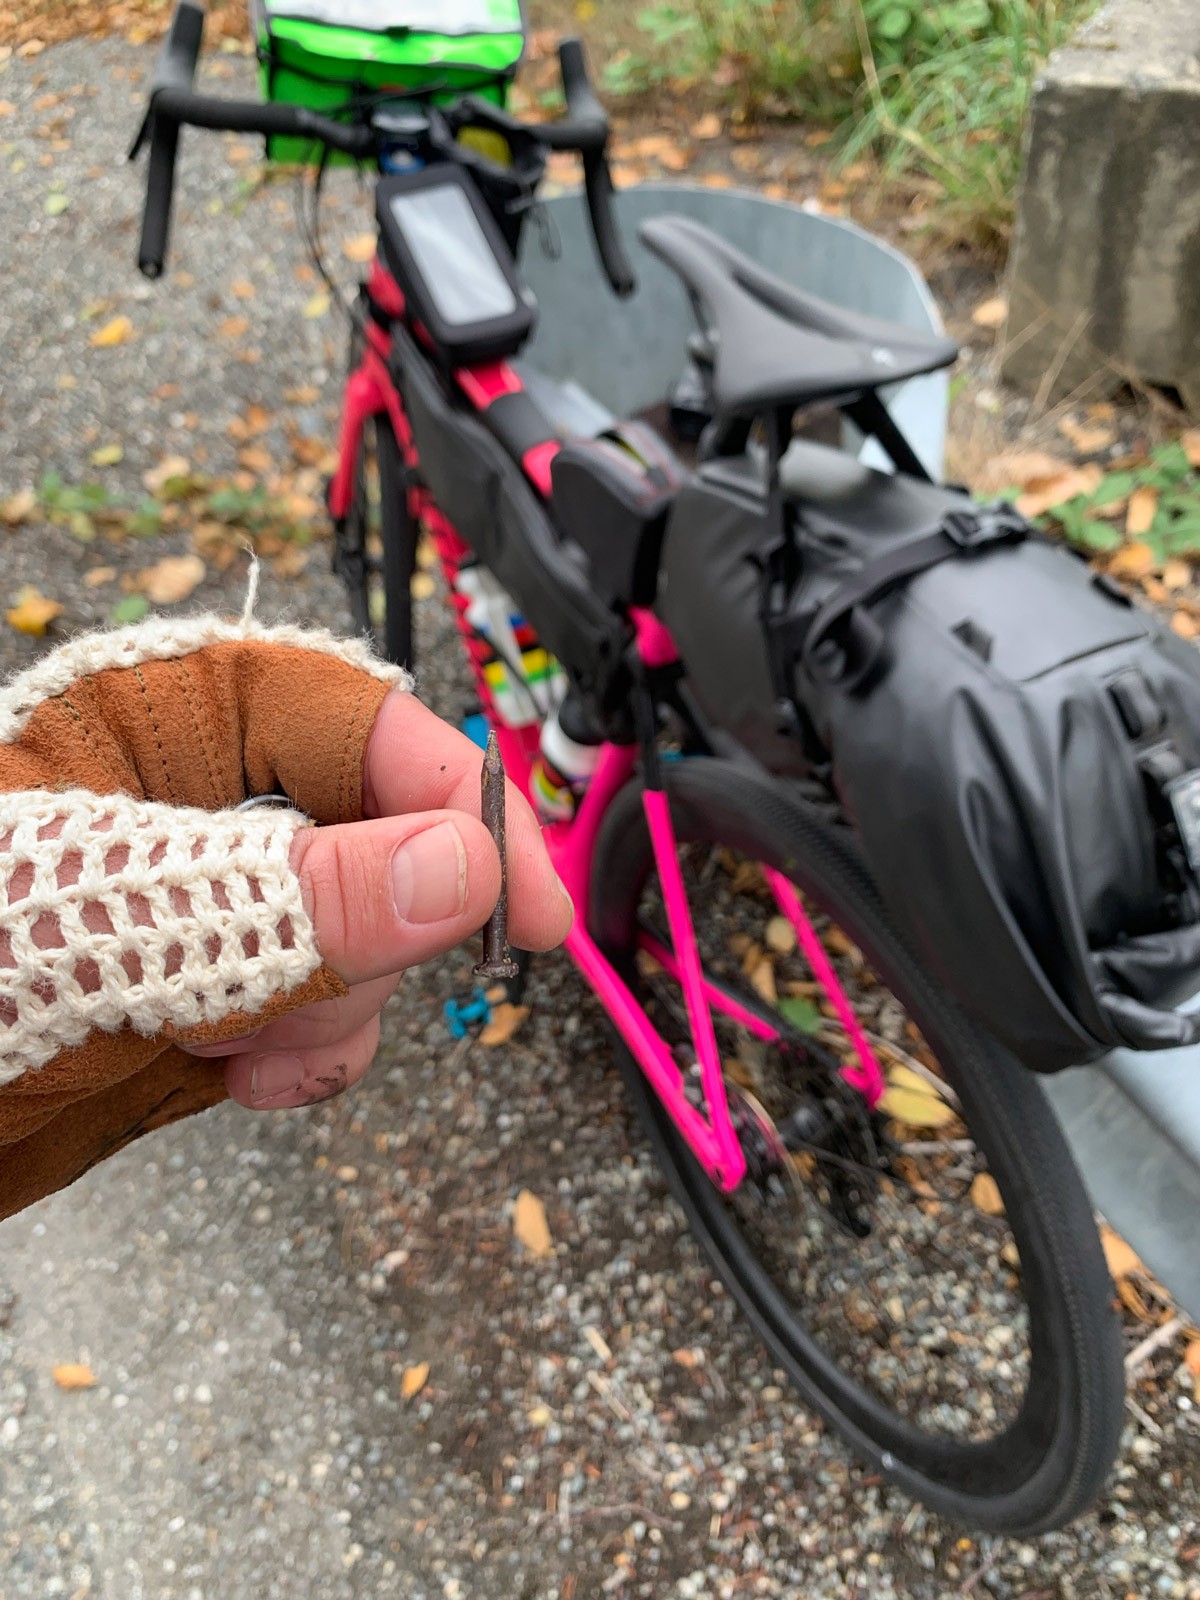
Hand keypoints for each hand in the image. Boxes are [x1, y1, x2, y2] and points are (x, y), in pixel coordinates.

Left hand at [181, 692, 571, 1107]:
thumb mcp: (138, 904)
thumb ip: (306, 890)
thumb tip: (468, 871)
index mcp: (197, 708)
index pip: (381, 730)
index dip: (472, 816)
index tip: (533, 918)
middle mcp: (227, 783)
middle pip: (389, 853)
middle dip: (351, 949)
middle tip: (267, 992)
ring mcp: (230, 881)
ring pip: (365, 944)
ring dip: (307, 1010)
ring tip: (194, 1026)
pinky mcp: (225, 960)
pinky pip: (327, 1008)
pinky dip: (301, 1052)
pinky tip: (232, 1067)